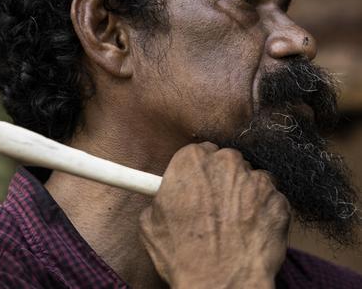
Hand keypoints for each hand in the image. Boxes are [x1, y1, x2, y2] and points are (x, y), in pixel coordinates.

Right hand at [139, 142, 289, 288]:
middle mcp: (225, 163)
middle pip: (227, 162)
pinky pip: (271, 201)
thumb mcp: (150, 223)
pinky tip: (251, 233)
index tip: (199, 186)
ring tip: (233, 225)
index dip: (199, 173)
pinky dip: (264, 214)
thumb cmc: (183, 255)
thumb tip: (163, 198)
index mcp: (191, 161)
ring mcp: (256, 181)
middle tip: (215, 208)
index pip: (199, 152)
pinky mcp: (279, 202)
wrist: (220, 283)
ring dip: (244, 196)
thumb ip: (160, 198)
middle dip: (223, 181)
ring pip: (251, 180)